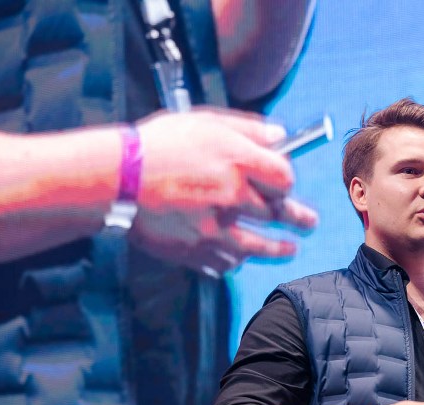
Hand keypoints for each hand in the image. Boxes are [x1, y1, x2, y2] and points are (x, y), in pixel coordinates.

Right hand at [130, 108, 318, 272]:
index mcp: (238, 162)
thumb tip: (281, 137)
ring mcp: (215, 228)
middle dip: (299, 218)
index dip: (287, 181)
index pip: (285, 178)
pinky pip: (225, 263)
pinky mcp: (195, 250)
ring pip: (259, 246)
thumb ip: (248, 128)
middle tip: (310, 223)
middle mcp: (233, 197)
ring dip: (280, 249)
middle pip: (278, 213)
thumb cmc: (156, 145)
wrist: (113, 179)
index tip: (285, 184)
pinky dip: (235, 261)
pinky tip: (241, 259)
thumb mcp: (204, 122)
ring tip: (291, 249)